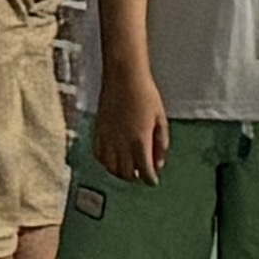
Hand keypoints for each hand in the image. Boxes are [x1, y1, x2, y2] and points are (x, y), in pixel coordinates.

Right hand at [98, 74, 171, 192]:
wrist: (124, 77)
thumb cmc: (144, 94)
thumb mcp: (161, 119)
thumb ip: (161, 144)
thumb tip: (159, 163)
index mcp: (140, 142)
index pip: (144, 171)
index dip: (150, 179)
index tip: (152, 180)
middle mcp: (122, 144)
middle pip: (126, 174)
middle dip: (135, 177)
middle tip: (141, 175)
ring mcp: (108, 138)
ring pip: (111, 168)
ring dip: (120, 173)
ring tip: (128, 169)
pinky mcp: (98, 131)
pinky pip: (99, 156)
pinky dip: (106, 162)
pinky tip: (113, 159)